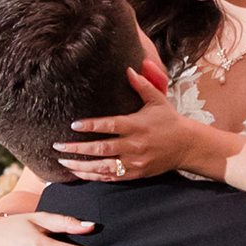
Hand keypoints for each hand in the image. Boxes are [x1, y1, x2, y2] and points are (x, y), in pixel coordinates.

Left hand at [56, 71, 227, 185]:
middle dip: (78, 149)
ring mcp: (134, 162)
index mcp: (137, 125)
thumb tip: (129, 68)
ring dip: (81, 166)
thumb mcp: (157, 100)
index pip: (110, 126)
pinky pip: (111, 177)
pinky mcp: (135, 173)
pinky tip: (79, 173)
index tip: (73, 125)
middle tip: (58, 146)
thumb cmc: (169, 120)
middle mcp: (134, 145)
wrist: (187, 146)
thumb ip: (142, 85)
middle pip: (102, 149)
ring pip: (103, 167)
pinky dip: (94, 176)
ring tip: (63, 162)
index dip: (91, 126)